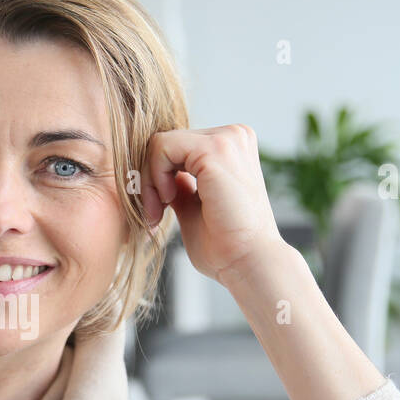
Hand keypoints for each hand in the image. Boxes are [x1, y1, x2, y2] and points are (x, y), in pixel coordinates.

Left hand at [140, 124, 284, 285]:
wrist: (249, 263)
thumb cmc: (225, 246)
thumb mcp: (193, 207)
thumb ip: (179, 185)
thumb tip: (161, 175)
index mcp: (232, 146)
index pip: (176, 146)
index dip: (157, 177)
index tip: (157, 212)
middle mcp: (234, 135)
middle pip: (166, 142)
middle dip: (150, 180)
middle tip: (153, 215)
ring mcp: (227, 139)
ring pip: (160, 143)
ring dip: (150, 181)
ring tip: (158, 212)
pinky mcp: (215, 150)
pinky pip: (161, 148)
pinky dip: (154, 177)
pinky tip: (167, 202)